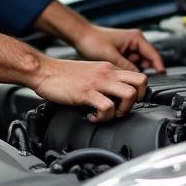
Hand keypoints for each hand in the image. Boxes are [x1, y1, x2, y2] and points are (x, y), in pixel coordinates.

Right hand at [33, 57, 148, 122]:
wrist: (43, 70)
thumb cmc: (62, 74)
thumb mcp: (89, 73)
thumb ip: (103, 81)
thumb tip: (112, 97)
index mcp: (108, 68)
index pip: (137, 76)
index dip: (137, 93)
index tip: (124, 103)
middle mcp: (107, 73)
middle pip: (142, 82)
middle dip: (138, 100)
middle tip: (122, 109)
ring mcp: (98, 82)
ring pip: (129, 94)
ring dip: (123, 110)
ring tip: (109, 115)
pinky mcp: (86, 92)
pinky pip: (107, 107)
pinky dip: (103, 117)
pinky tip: (93, 117)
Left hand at [72, 25, 164, 74]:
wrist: (80, 36)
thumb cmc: (93, 40)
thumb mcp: (111, 56)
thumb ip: (126, 67)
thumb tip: (136, 79)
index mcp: (136, 38)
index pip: (153, 55)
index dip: (158, 67)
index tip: (161, 78)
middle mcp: (134, 42)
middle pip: (147, 62)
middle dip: (141, 72)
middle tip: (135, 84)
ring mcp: (128, 48)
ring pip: (138, 65)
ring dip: (132, 73)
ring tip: (124, 79)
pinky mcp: (122, 53)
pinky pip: (129, 65)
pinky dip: (126, 71)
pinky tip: (119, 76)